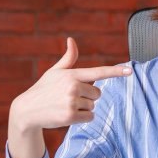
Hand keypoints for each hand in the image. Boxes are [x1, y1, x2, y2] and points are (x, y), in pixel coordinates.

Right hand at [10, 37, 131, 133]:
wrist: (27, 110)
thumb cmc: (43, 89)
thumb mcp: (55, 71)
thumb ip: (68, 58)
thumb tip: (71, 40)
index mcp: (72, 74)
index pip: (98, 72)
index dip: (116, 72)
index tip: (130, 71)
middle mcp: (73, 86)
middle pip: (98, 93)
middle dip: (88, 96)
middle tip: (70, 97)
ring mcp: (72, 101)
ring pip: (93, 106)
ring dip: (83, 108)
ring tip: (65, 106)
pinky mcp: (70, 116)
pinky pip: (89, 117)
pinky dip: (82, 118)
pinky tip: (67, 114)